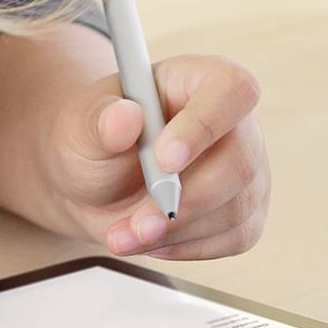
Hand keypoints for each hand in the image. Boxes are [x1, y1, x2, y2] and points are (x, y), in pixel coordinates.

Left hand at [48, 54, 269, 258]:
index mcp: (200, 80)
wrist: (95, 185)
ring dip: (177, 232)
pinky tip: (152, 239)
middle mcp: (234, 124)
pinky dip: (187, 247)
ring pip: (236, 208)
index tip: (164, 159)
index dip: (205, 125)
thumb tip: (124, 117)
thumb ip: (99, 121)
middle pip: (240, 162)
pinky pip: (235, 237)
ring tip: (127, 234)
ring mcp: (246, 169)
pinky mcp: (245, 211)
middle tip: (138, 223)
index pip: (231, 90)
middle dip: (186, 201)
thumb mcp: (82, 126)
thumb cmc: (96, 141)